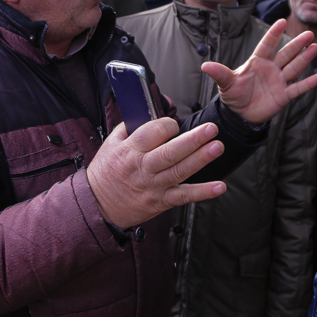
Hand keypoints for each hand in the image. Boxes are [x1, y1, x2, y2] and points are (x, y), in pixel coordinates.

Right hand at [87, 117, 227, 229]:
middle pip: (170, 152)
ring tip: (217, 147)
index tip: (174, 124)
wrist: (97, 205)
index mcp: (130, 151)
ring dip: (200, 159)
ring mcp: (153, 186)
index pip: (152, 133)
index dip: (168, 125)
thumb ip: (129, 127)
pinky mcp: (161, 202)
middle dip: (193, 139)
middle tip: (211, 129)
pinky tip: (219, 186)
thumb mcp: (110, 144)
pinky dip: (203, 192)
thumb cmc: (106, 172)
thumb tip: (149, 112)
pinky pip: (184, 196)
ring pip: (179, 171)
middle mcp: (143, 168)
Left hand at [202, 19, 316, 125]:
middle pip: (285, 54)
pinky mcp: (284, 96)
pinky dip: (308, 83)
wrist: (239, 115)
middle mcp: (270, 69)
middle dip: (297, 44)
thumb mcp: (226, 84)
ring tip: (315, 47)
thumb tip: (204, 66)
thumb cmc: (233, 96)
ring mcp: (279, 81)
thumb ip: (219, 73)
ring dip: (305, 58)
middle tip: (309, 33)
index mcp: (257, 62)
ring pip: (294, 67)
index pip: (266, 45)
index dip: (274, 34)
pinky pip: (298, 88)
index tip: (282, 21)